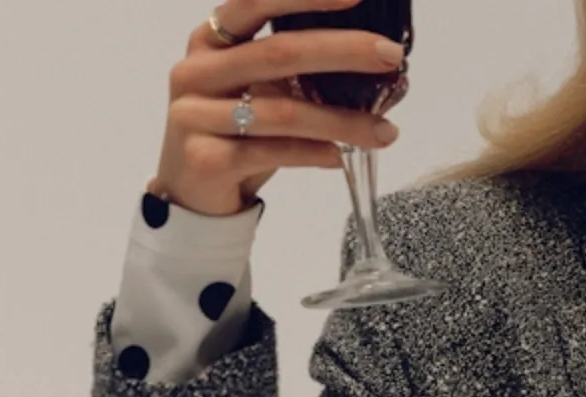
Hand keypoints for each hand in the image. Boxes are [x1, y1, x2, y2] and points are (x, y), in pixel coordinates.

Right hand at [153, 0, 406, 215]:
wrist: (194, 190)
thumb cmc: (236, 128)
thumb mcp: (260, 88)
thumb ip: (298, 69)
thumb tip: (378, 57)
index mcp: (210, 41)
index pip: (254, 5)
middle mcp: (196, 71)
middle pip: (278, 54)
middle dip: (343, 51)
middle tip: (392, 56)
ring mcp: (193, 115)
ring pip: (282, 112)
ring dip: (342, 121)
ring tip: (386, 132)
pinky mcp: (204, 159)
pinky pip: (273, 152)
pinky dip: (314, 153)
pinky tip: (339, 157)